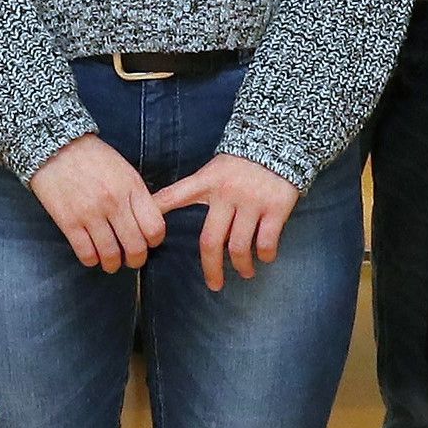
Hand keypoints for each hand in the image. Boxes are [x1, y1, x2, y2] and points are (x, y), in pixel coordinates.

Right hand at [26, 133, 165, 272]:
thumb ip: (137, 195)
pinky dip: (92, 260)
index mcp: (132, 187)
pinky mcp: (69, 222)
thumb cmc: (92, 157)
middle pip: (135, 247)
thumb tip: (147, 222)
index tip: (148, 243)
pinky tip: (92, 256)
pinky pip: (86, 253)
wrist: (54, 146)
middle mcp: (114, 202)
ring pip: (110, 255)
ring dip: (113, 264)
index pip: (154, 227)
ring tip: (111, 263)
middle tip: (131, 260)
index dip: (154, 241)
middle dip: (136, 259)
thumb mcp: (124, 170)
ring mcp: (90, 214)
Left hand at [153, 153, 298, 290]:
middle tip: (214, 285)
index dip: (159, 212)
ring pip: (239, 246)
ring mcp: (252, 201)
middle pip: (211, 241)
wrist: (280, 142)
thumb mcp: (213, 170)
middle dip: (211, 268)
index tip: (147, 237)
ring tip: (244, 272)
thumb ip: (193, 189)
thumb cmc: (242, 162)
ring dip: (241, 265)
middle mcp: (227, 193)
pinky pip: (267, 240)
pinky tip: (264, 257)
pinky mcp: (276, 207)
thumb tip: (163, 207)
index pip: (176, 196)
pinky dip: (265, 254)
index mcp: (207, 182)